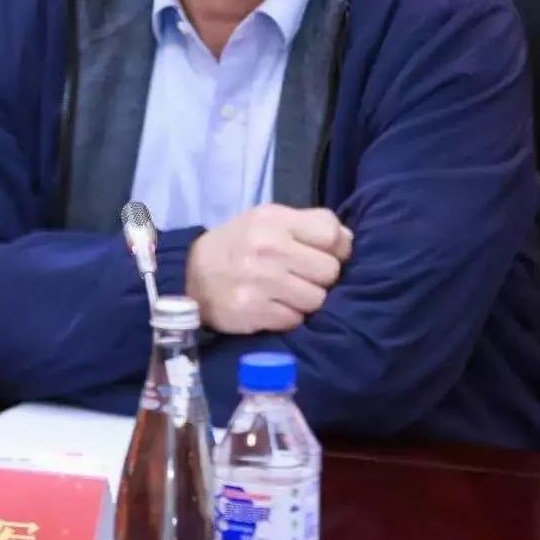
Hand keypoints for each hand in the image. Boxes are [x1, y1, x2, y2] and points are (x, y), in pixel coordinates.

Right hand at [185, 204, 352, 334]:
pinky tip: (273, 308)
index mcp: (275, 220)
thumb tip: (349, 241)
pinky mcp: (252, 310)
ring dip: (306, 301)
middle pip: (329, 271)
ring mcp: (260, 281)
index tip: (326, 256)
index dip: (337, 249)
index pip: (332, 234)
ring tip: (287, 294)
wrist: (190, 275)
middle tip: (302, 277)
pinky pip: (294, 320)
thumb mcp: (267, 221)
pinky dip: (288, 318)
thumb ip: (309, 224)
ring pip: (316, 300)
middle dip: (321, 278)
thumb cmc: (238, 246)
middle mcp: (269, 248)